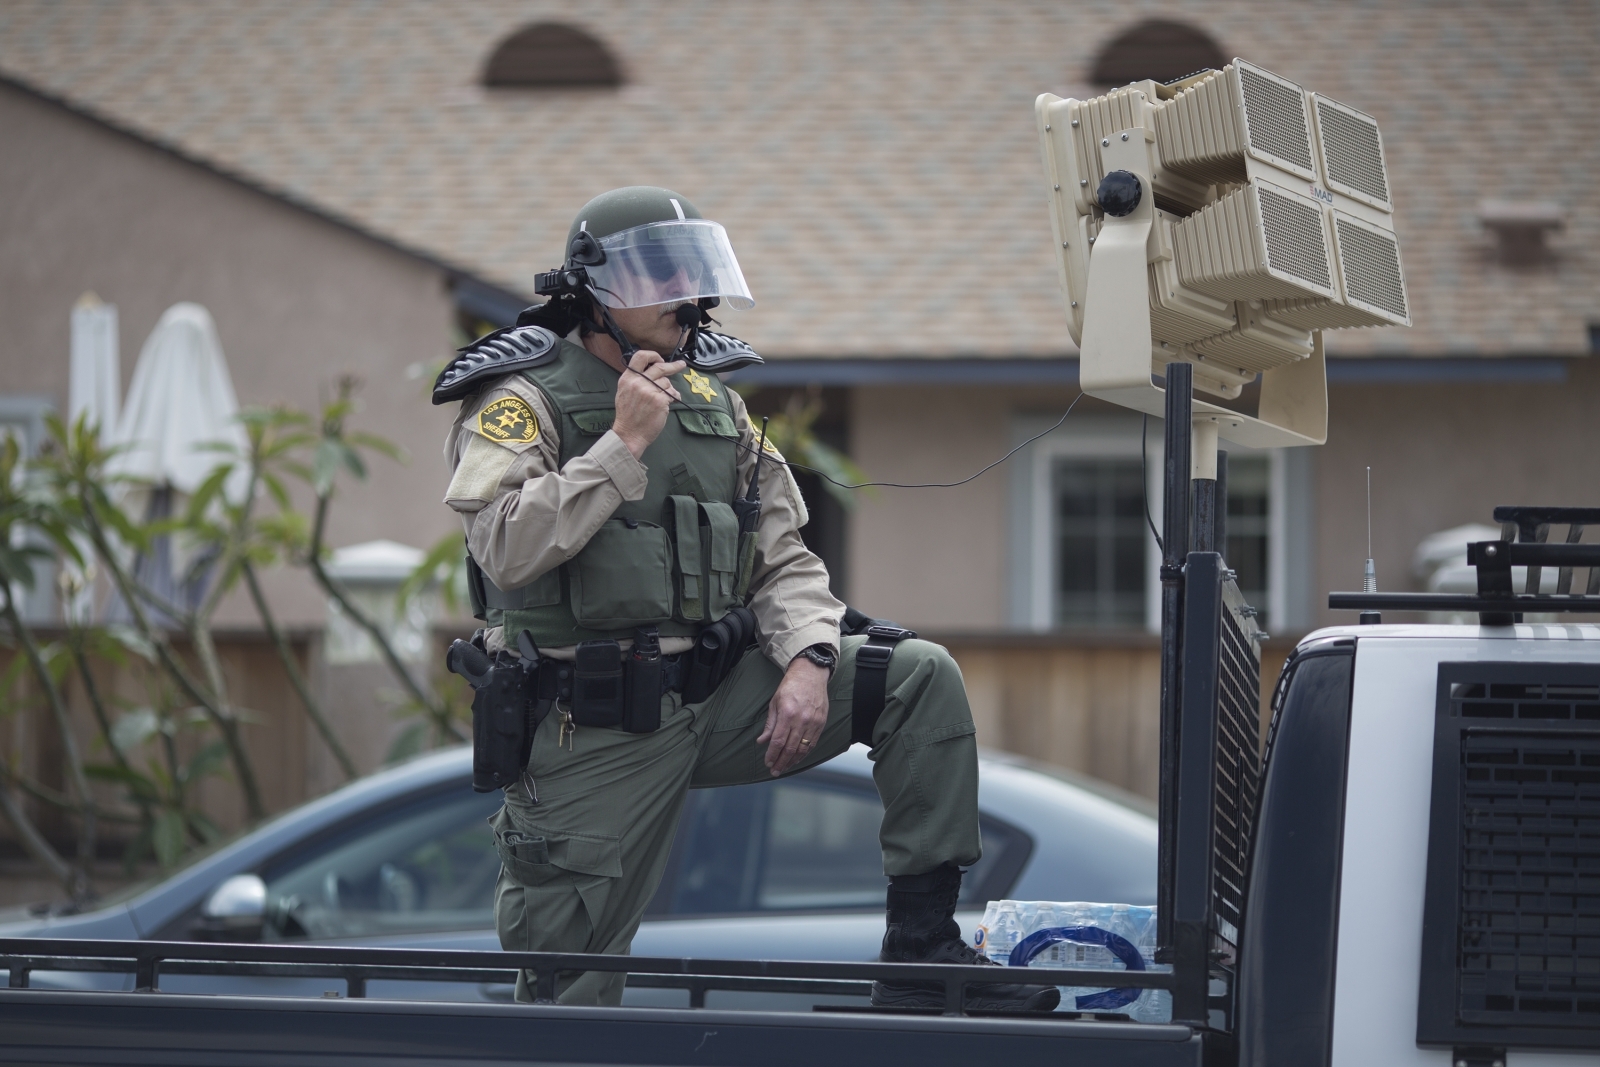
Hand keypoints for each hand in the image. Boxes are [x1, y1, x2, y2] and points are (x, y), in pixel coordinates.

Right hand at [612, 349, 685, 457]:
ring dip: (669, 389)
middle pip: (660, 367)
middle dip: (673, 366)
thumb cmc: (628, 416)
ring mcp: (650, 391)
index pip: (640, 356)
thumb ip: (635, 379)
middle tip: (681, 365)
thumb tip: (651, 370)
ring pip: (667, 382)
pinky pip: (672, 394)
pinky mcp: (660, 400)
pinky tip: (668, 403)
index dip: (653, 355)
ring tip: (664, 398)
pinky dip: (673, 397)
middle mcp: (638, 382)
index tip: (660, 359)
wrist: (629, 434)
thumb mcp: (624, 392)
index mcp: (628, 378)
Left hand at [757, 656, 830, 776]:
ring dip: (793, 761)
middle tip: (775, 771)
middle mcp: (801, 720)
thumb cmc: (790, 687)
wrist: (810, 674)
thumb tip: (762, 741)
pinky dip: (804, 753)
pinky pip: (813, 743)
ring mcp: (813, 722)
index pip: (778, 741)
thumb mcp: (775, 703)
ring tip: (785, 767)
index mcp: (787, 714)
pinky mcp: (821, 722)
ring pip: (803, 748)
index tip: (767, 762)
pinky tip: (797, 758)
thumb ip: (770, 724)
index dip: (772, 755)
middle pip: (790, 748)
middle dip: (781, 762)